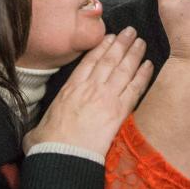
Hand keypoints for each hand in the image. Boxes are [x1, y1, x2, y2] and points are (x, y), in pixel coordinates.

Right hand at [22, 27, 152, 155]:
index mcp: (70, 89)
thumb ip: (45, 122)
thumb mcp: (40, 127)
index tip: (109, 37)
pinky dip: (143, 75)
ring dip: (134, 53)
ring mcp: (106, 98)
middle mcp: (90, 88)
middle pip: (109, 60)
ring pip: (123, 69)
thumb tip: (40, 129)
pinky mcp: (119, 111)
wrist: (62, 157)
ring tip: (141, 41)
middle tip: (130, 31)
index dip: (101, 47)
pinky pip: (135, 88)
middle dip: (121, 43)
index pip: (89, 62)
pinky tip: (149, 64)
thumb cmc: (47, 146)